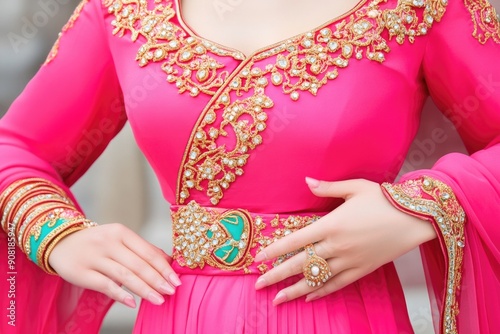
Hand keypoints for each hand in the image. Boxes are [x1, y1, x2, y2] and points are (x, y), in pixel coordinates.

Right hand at [48, 223, 180, 307]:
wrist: (60, 242)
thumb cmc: (97, 243)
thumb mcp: (119, 239)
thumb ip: (141, 249)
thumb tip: (168, 262)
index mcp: (121, 232)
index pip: (147, 251)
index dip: (164, 267)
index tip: (177, 280)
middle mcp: (108, 242)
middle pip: (138, 264)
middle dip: (157, 279)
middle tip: (171, 291)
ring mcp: (94, 257)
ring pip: (124, 275)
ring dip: (144, 289)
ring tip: (158, 300)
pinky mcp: (81, 272)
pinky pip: (105, 285)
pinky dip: (120, 294)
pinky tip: (133, 302)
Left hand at [254, 178, 436, 304]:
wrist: (415, 218)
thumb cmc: (384, 199)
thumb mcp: (354, 187)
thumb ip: (327, 187)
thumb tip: (306, 181)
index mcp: (331, 224)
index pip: (295, 241)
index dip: (275, 250)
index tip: (258, 259)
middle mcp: (337, 246)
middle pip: (301, 264)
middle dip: (277, 275)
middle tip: (258, 284)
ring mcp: (350, 260)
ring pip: (316, 279)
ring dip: (295, 290)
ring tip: (277, 300)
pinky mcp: (362, 270)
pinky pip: (338, 284)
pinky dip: (322, 292)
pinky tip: (309, 298)